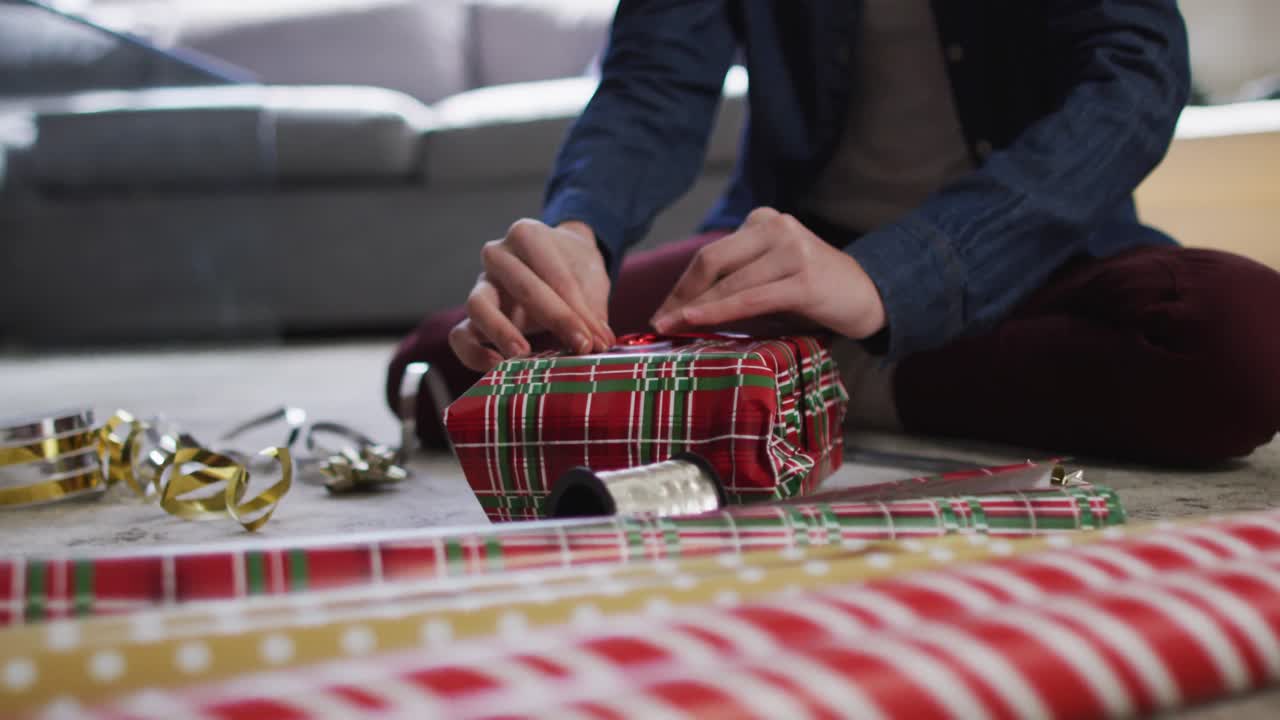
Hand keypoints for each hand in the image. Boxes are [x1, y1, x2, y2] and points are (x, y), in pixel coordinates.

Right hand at [449, 219, 615, 371]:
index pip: (554, 274)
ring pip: (477, 305)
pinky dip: (474, 353)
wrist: (559, 260)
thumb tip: (597, 344)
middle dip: (555, 319)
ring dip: (501, 332)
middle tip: (581, 347)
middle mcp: (498, 255)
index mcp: (527, 234)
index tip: (597, 340)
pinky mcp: (474, 315)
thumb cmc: (573, 267)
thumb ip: (593, 311)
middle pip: (522, 286)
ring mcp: (482, 285)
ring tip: (523, 356)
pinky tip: (500, 368)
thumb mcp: (591, 279)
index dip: (578, 311)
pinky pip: (460, 334)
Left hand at [651, 207, 885, 338]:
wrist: (870, 295)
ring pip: (729, 282)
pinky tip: (694, 320)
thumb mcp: (772, 275)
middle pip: (711, 260)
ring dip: (694, 308)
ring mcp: (793, 250)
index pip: (710, 254)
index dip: (681, 285)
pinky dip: (718, 310)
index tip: (661, 312)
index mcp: (763, 221)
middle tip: (658, 323)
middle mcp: (776, 227)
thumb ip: (736, 279)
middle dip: (680, 294)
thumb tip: (683, 308)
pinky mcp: (805, 279)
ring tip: (670, 328)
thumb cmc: (813, 292)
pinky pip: (751, 298)